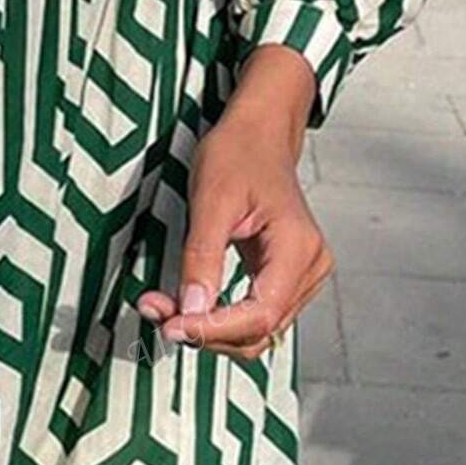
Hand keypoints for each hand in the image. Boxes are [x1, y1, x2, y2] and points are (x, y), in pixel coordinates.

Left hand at [136, 46, 333, 361]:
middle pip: (257, 330)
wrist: (258, 134)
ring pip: (254, 330)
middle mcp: (309, 268)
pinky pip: (252, 313)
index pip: (260, 314)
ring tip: (162, 307)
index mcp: (299, 248)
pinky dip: (216, 316)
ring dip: (207, 328)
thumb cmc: (239, 155)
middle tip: (156, 312)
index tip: (171, 326)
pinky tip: (184, 303)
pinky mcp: (284, 278)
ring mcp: (301, 276)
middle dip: (205, 331)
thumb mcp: (211, 201)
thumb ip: (202, 258)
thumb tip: (192, 310)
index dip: (213, 329)